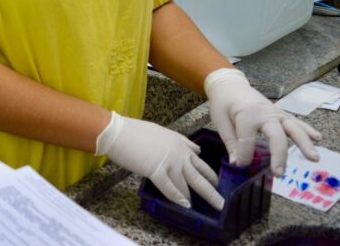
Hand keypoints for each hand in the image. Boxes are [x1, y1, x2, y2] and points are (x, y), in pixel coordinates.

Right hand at [97, 111, 223, 209]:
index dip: (209, 174)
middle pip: (200, 176)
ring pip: (188, 184)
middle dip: (211, 192)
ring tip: (200, 208)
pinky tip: (185, 205)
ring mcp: (169, 163)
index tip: (217, 183)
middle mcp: (179, 154)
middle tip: (221, 204)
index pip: (200, 162)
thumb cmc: (135, 131)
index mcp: (180, 143)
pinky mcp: (157, 171)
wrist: (118, 132)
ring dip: (194, 197)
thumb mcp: (162, 132)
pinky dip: (178, 198)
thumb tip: (195, 149)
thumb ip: (180, 142)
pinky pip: (170, 188)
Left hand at [205, 68, 320, 174]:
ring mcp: (276, 113)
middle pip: (276, 135)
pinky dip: (307, 129)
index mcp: (246, 114)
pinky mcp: (281, 114)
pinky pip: (296, 122)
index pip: (248, 139)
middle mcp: (265, 113)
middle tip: (279, 173)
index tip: (240, 165)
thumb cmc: (223, 103)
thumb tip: (237, 164)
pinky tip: (319, 138)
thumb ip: (231, 142)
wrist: (230, 84)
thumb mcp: (220, 121)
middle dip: (279, 155)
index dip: (244, 155)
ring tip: (313, 158)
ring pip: (293, 128)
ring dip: (304, 143)